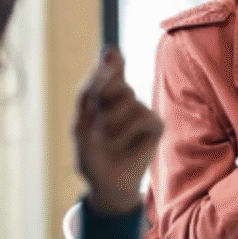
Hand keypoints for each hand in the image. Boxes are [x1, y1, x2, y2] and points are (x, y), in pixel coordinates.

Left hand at [73, 47, 162, 214]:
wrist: (104, 184)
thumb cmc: (91, 154)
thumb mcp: (80, 122)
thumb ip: (90, 90)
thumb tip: (106, 55)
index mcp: (106, 94)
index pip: (111, 65)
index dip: (110, 61)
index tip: (109, 54)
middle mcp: (126, 98)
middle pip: (115, 79)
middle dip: (101, 98)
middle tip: (97, 121)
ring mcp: (142, 110)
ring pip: (128, 97)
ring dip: (110, 120)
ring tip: (106, 139)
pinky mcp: (156, 125)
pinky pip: (141, 116)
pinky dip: (125, 132)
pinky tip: (122, 145)